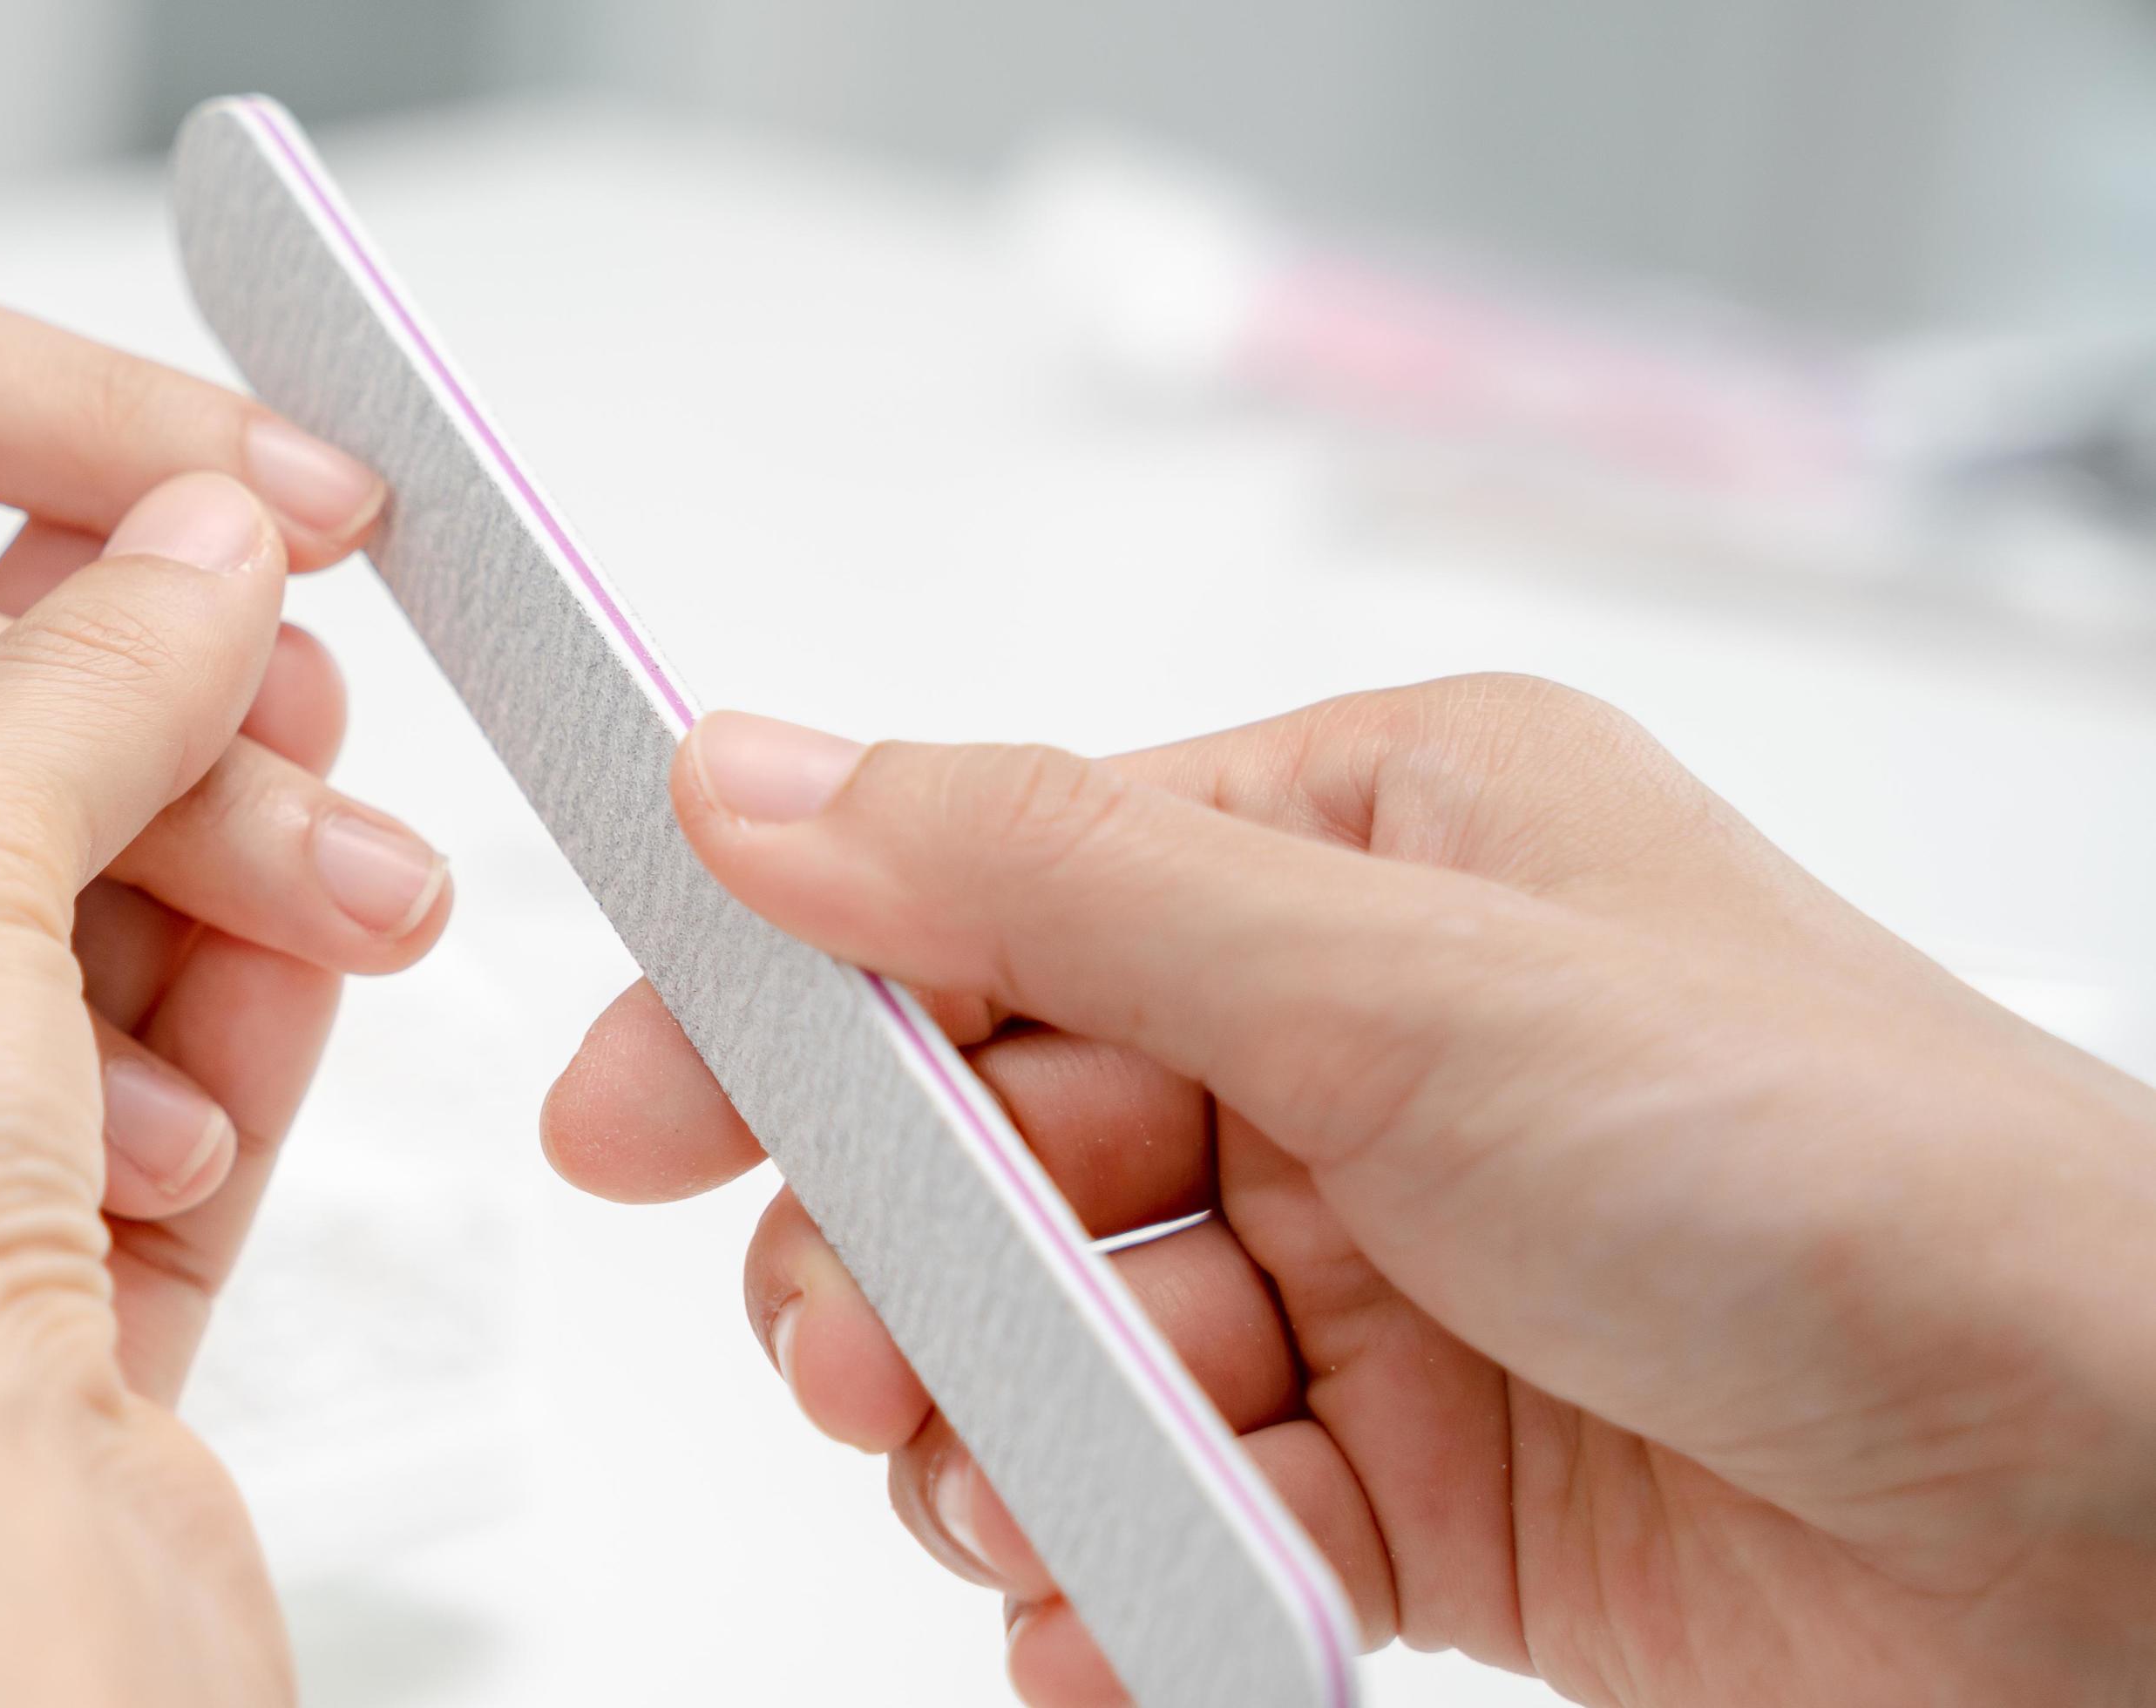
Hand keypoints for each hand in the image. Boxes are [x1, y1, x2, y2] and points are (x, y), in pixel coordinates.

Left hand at [0, 471, 318, 1705]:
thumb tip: (184, 545)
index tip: (28, 533)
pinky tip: (323, 887)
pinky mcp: (6, 1407)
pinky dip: (234, 1015)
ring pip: (21, 1029)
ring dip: (182, 861)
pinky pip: (128, 1155)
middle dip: (67, 750)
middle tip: (210, 601)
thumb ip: (49, 699)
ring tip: (301, 706)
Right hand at [538, 677, 2155, 1703]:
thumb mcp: (1398, 979)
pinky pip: (1173, 1521)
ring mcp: (1385, 1277)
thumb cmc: (1854, 1186)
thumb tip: (752, 778)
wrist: (2128, 1527)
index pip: (984, 902)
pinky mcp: (1415, 1488)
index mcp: (1372, 848)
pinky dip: (1119, 1584)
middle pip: (994, 1149)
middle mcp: (1364, 1049)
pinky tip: (1114, 1624)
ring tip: (1038, 1506)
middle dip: (906, 1269)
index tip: (621, 1113)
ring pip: (1060, 1351)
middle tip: (869, 1363)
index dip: (788, 1012)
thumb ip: (1038, 883)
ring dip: (1011, 1441)